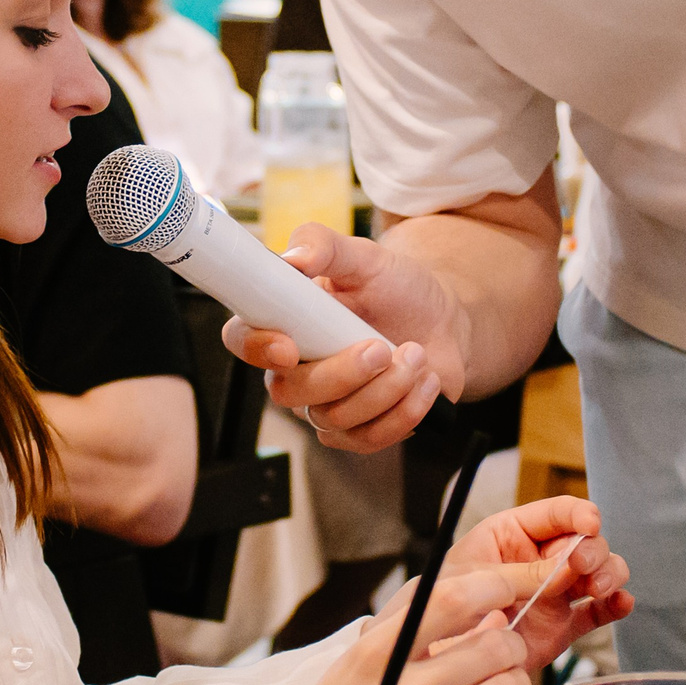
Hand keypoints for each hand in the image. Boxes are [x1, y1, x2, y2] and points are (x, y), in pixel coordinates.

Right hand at [223, 221, 467, 451]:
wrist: (443, 322)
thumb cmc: (396, 288)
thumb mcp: (364, 256)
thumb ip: (324, 245)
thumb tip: (294, 257)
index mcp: (283, 321)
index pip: (242, 339)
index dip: (256, 348)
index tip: (289, 348)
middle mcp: (295, 369)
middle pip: (288, 392)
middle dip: (341, 374)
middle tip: (381, 348)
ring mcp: (324, 405)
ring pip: (333, 419)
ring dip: (384, 390)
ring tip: (415, 355)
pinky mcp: (357, 431)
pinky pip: (367, 439)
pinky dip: (404, 413)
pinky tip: (424, 382)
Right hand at [310, 566, 537, 684]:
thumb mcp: (358, 659)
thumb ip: (418, 626)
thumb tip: (490, 608)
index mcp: (374, 656)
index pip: (450, 602)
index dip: (490, 586)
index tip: (502, 588)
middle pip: (493, 648)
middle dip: (509, 642)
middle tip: (502, 647)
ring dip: (513, 683)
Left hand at [442, 497, 634, 669]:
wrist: (440, 655)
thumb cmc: (443, 604)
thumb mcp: (473, 579)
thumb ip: (519, 573)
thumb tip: (563, 568)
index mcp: (514, 533)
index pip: (556, 513)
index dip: (578, 513)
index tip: (590, 522)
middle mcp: (542, 558)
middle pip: (586, 541)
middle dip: (593, 548)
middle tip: (583, 564)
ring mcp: (557, 592)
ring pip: (600, 572)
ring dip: (609, 574)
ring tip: (599, 587)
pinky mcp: (565, 625)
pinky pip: (598, 612)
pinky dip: (615, 607)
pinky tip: (621, 604)